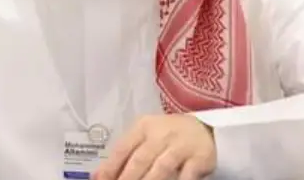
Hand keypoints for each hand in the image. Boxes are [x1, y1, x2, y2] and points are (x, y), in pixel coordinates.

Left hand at [95, 114, 215, 179]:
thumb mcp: (145, 137)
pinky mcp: (198, 158)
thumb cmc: (167, 135)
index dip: (110, 167)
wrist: (204, 128)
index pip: (122, 148)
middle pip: (140, 160)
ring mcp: (180, 146)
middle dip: (127, 178)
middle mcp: (161, 134)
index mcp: (143, 127)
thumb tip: (99, 175)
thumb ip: (124, 154)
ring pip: (161, 167)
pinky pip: (186, 175)